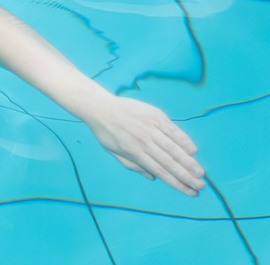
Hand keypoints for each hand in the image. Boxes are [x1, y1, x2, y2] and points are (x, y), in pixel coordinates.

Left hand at [84, 95, 204, 196]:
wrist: (100, 107)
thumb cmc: (106, 132)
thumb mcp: (114, 153)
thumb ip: (134, 166)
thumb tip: (154, 178)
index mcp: (134, 152)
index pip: (160, 172)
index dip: (177, 184)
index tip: (190, 192)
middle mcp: (143, 141)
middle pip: (169, 162)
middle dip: (187, 176)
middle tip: (201, 186)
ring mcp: (150, 127)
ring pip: (173, 147)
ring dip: (189, 161)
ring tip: (201, 173)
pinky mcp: (155, 115)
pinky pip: (172, 129)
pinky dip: (184, 139)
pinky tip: (193, 150)